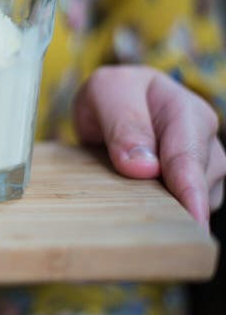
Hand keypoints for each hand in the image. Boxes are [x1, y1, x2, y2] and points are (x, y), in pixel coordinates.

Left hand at [74, 65, 224, 227]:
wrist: (112, 103)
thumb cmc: (113, 93)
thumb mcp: (108, 91)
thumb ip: (124, 123)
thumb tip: (145, 168)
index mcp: (189, 113)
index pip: (189, 158)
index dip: (189, 191)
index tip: (192, 219)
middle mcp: (205, 143)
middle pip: (196, 186)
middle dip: (171, 205)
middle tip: (139, 223)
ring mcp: (202, 169)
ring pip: (193, 203)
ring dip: (162, 208)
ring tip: (127, 198)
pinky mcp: (189, 190)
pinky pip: (181, 212)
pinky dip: (159, 212)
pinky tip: (138, 205)